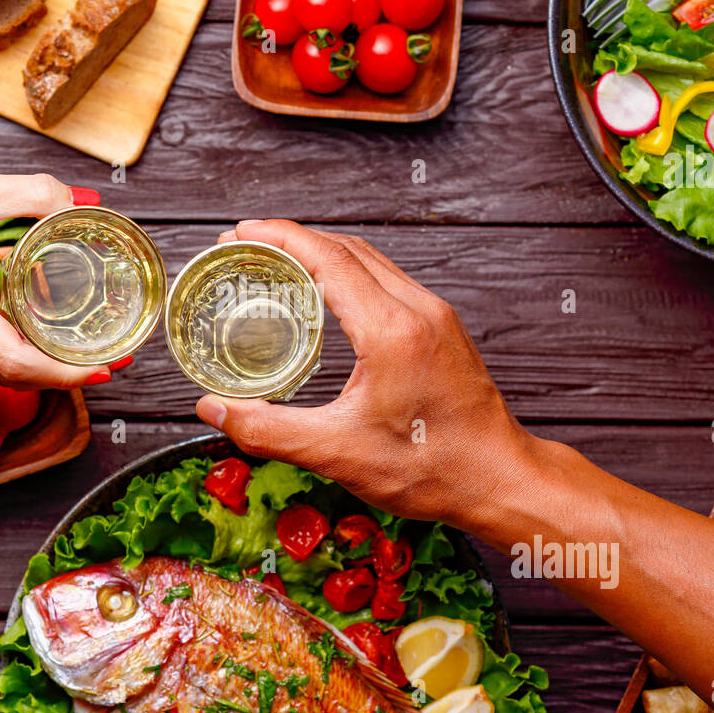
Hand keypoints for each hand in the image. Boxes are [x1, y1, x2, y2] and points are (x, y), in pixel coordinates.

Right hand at [0, 147, 105, 388]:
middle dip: (61, 375)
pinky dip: (10, 343)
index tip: (105, 365)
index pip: (16, 363)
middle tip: (107, 360)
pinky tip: (37, 321)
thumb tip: (79, 204)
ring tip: (79, 348)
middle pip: (6, 375)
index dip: (65, 372)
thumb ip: (34, 195)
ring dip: (36, 363)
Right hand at [194, 220, 545, 528]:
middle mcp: (419, 311)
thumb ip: (268, 430)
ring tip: (278, 264)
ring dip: (323, 252)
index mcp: (392, 331)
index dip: (278, 237)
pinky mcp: (444, 329)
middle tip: (246, 247)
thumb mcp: (337, 453)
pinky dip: (350, 273)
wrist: (501, 480)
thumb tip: (212, 410)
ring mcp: (436, 316)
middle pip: (348, 248)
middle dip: (293, 239)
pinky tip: (326, 295)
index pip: (328, 258)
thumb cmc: (433, 469)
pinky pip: (389, 281)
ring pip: (372, 260)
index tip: (239, 233)